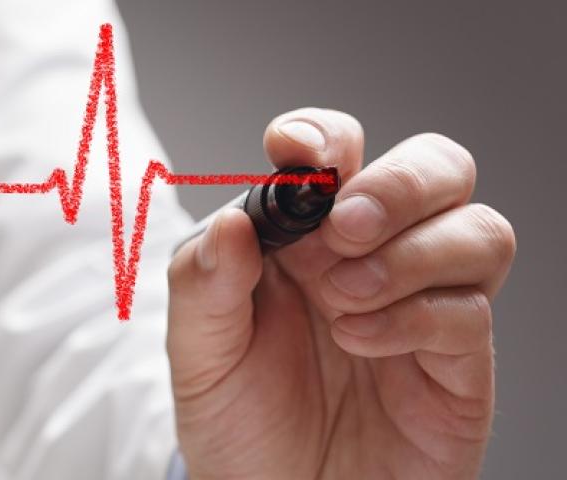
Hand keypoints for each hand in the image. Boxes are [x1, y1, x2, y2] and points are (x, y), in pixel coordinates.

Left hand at [166, 108, 515, 477]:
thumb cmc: (238, 425)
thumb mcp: (196, 354)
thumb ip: (203, 283)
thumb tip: (233, 220)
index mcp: (306, 239)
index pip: (338, 151)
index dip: (324, 135)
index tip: (296, 150)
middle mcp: (372, 259)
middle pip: (436, 168)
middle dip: (397, 182)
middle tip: (342, 227)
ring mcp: (423, 307)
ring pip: (478, 229)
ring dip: (410, 251)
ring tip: (343, 298)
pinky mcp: (457, 365)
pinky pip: (470, 312)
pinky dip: (414, 317)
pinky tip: (360, 342)